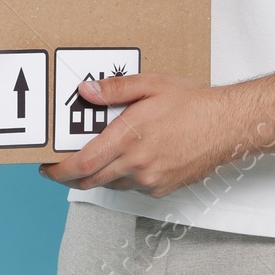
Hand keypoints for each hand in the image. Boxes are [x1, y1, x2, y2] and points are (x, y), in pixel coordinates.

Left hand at [40, 74, 241, 196]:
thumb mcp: (150, 85)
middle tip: (60, 167)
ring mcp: (150, 181)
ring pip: (111, 184)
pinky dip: (124, 176)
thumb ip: (114, 90)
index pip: (81, 165)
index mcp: (128, 139)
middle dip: (69, 177)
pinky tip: (131, 159)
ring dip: (99, 174)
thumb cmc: (193, 104)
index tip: (47, 167)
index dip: (57, 171)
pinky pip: (132, 187)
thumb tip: (85, 91)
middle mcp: (137, 165)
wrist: (227, 126)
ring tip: (100, 156)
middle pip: (90, 181)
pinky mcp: (162, 189)